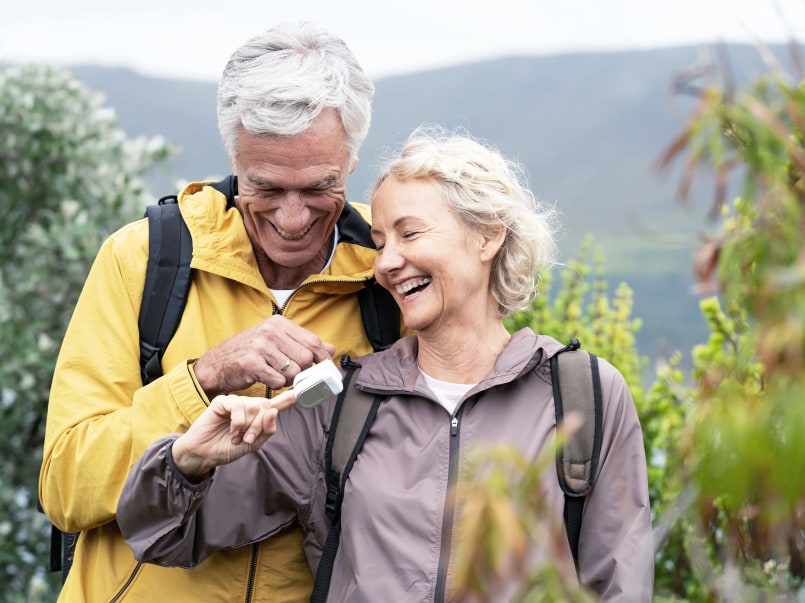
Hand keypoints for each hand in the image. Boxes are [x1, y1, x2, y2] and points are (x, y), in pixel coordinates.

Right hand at [171, 389, 296, 479]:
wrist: (205, 454)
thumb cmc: (228, 448)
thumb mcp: (254, 443)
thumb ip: (268, 429)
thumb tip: (274, 411)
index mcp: (258, 415)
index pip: (276, 404)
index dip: (288, 398)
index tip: (300, 392)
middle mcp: (249, 405)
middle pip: (267, 406)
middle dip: (260, 425)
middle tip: (249, 438)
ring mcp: (236, 402)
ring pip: (254, 406)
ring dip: (248, 426)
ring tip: (237, 437)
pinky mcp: (223, 401)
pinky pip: (239, 406)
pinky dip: (238, 422)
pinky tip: (232, 431)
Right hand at [193, 315, 335, 397]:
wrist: (217, 364)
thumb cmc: (250, 353)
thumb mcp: (277, 341)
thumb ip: (304, 344)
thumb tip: (332, 348)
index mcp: (279, 323)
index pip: (313, 341)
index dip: (324, 358)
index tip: (329, 370)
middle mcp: (270, 331)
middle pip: (305, 358)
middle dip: (303, 371)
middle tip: (292, 375)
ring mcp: (260, 346)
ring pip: (293, 372)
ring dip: (289, 380)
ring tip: (276, 375)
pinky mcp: (251, 363)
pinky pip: (278, 381)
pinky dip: (276, 385)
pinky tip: (267, 379)